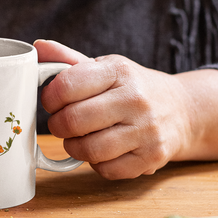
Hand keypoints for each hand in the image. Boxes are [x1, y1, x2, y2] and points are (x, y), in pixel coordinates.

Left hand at [35, 39, 217, 179]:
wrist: (180, 109)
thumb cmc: (131, 86)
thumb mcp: (104, 66)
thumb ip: (67, 59)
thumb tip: (37, 47)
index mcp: (118, 71)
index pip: (68, 85)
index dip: (49, 97)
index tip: (50, 100)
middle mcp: (135, 99)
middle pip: (75, 120)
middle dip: (57, 124)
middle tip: (59, 122)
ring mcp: (146, 130)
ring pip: (90, 149)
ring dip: (73, 146)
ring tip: (75, 137)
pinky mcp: (152, 158)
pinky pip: (107, 170)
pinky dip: (95, 163)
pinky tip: (99, 149)